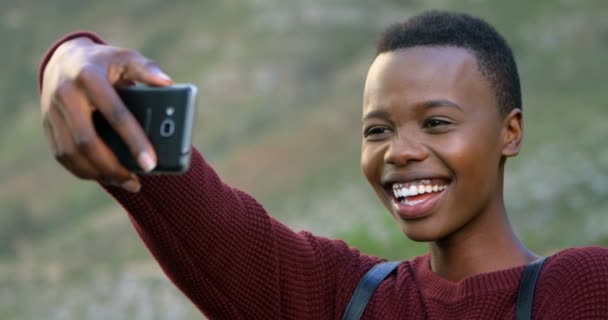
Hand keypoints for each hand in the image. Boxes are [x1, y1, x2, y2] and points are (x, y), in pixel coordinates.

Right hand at [40, 37, 172, 191]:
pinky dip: (83, 171)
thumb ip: (146, 69)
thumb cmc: (105, 62)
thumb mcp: (126, 57)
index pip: (115, 113)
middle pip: (87, 140)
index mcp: (89, 77)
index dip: (133, 140)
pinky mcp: (47, 124)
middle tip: (137, 181)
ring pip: (71, 153)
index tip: (150, 163)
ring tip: (125, 182)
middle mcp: (66, 94)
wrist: (65, 58)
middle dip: (113, 166)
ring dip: (98, 173)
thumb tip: (167, 83)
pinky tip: (104, 177)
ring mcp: (52, 111)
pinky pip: (62, 155)